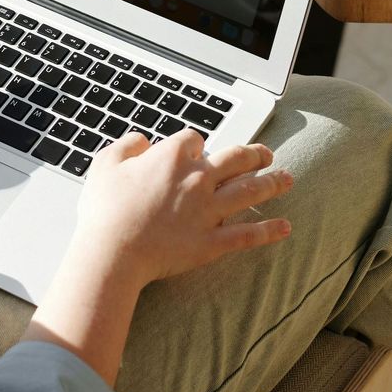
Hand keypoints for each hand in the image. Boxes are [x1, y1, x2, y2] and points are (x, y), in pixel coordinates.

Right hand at [73, 130, 292, 288]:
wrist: (112, 252)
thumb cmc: (104, 209)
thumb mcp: (105, 164)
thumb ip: (126, 145)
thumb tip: (142, 140)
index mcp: (171, 157)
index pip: (194, 140)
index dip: (195, 144)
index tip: (194, 150)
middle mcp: (197, 179)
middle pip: (235, 159)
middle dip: (253, 154)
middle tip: (265, 154)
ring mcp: (209, 211)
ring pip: (250, 191)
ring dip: (272, 183)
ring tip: (286, 178)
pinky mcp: (213, 242)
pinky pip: (248, 234)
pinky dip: (269, 230)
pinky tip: (285, 227)